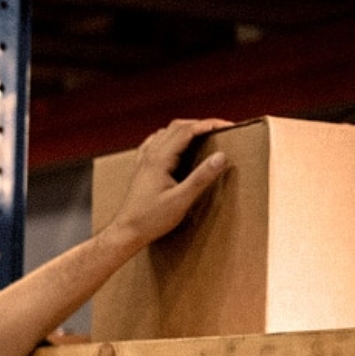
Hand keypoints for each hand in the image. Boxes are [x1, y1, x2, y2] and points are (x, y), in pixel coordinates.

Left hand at [104, 118, 232, 248]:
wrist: (126, 231)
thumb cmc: (151, 219)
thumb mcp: (181, 200)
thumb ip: (201, 178)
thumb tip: (221, 156)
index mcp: (159, 159)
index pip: (187, 130)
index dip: (209, 124)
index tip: (228, 126)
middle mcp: (149, 155)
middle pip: (176, 127)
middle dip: (200, 124)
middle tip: (220, 130)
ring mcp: (143, 161)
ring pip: (166, 133)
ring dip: (186, 129)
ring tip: (204, 135)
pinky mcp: (141, 169)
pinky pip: (156, 143)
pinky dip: (171, 138)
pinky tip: (176, 145)